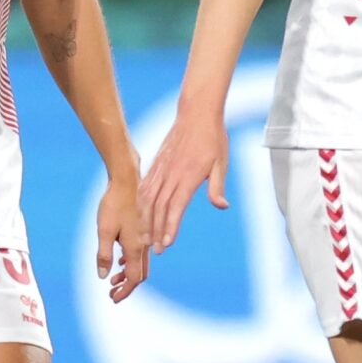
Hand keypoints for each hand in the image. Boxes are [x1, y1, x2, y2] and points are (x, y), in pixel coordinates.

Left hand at [96, 173, 151, 301]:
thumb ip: (104, 254)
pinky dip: (129, 262)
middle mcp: (144, 244)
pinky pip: (138, 252)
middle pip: (139, 274)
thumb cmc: (114, 204)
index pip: (134, 278)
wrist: (127, 180)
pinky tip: (118, 260)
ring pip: (139, 263)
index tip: (113, 298)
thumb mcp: (104, 230)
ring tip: (112, 280)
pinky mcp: (142, 229)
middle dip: (126, 286)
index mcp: (136, 247)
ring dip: (126, 274)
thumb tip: (103, 276)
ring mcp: (145, 236)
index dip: (125, 291)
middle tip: (112, 293)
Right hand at [139, 98, 227, 249]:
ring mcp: (161, 168)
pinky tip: (140, 215)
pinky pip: (144, 187)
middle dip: (156, 230)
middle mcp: (171, 173)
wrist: (197, 112)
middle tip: (156, 250)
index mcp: (188, 175)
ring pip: (148, 198)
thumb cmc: (213, 138)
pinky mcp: (156, 164)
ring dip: (145, 220)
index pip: (176, 206)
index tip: (167, 244)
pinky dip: (141, 203)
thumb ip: (217, 186)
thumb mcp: (221, 162)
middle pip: (159, 207)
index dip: (170, 226)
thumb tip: (221, 206)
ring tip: (145, 238)